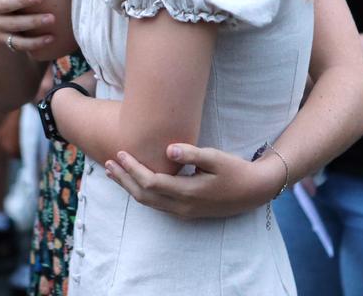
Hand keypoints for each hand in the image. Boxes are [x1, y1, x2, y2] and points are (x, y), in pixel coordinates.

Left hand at [104, 144, 284, 218]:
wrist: (254, 191)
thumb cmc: (236, 170)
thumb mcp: (216, 158)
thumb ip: (192, 153)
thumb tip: (168, 149)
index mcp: (187, 192)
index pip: (150, 183)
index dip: (133, 169)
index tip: (120, 153)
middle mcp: (182, 207)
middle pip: (143, 196)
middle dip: (124, 180)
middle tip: (108, 163)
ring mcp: (184, 212)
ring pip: (149, 203)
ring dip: (129, 188)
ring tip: (115, 173)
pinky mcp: (187, 212)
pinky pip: (157, 205)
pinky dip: (142, 193)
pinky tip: (136, 183)